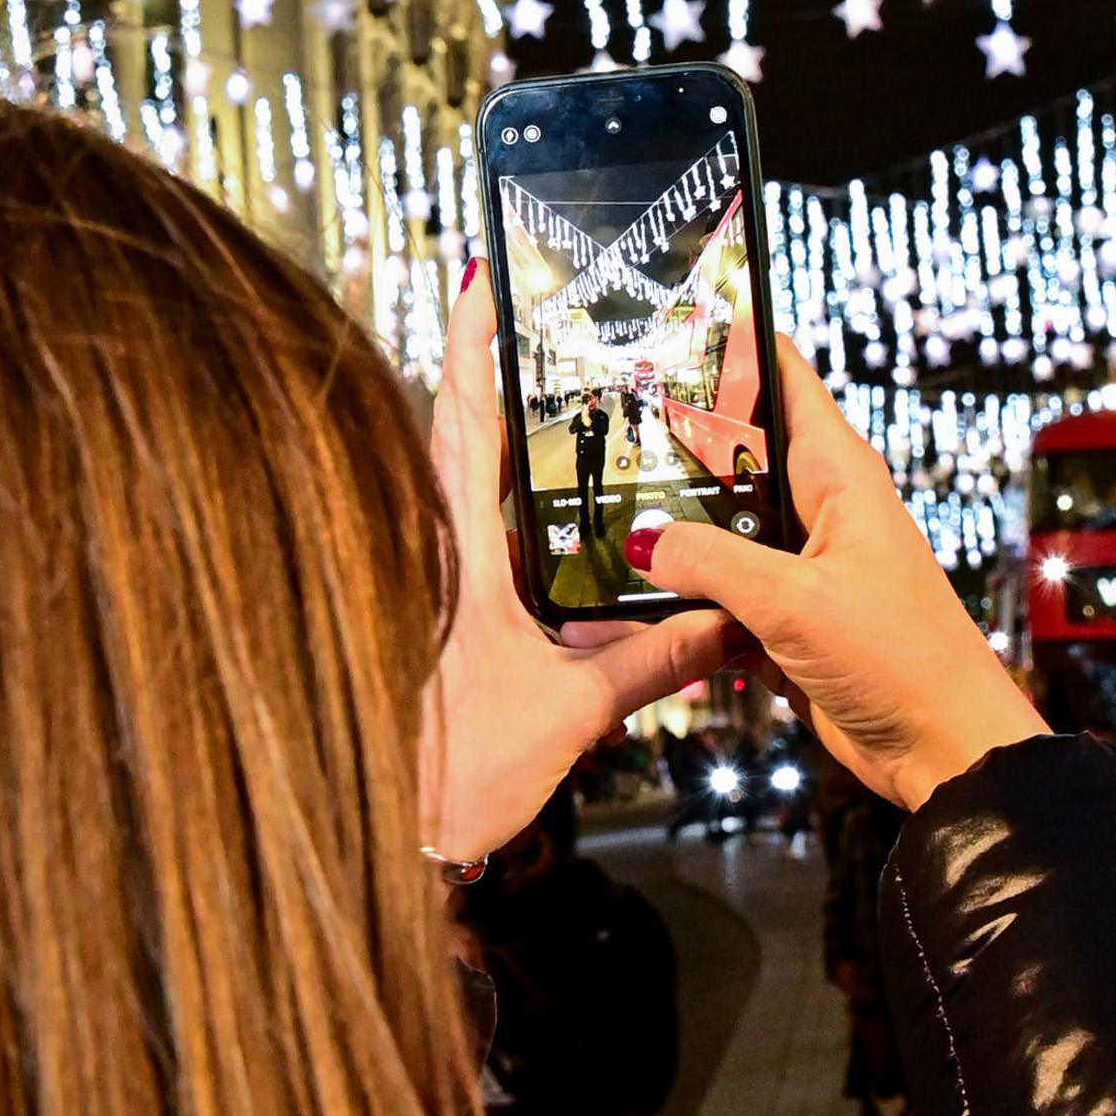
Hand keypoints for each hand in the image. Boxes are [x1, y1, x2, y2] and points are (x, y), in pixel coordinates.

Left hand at [423, 273, 733, 865]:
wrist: (390, 840)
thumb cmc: (454, 773)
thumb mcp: (568, 712)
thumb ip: (650, 661)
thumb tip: (725, 622)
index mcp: (451, 551)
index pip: (460, 418)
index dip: (471, 342)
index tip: (486, 275)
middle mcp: (428, 551)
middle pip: (455, 433)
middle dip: (492, 371)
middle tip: (542, 318)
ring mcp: (423, 581)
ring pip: (457, 485)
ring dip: (497, 438)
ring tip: (556, 395)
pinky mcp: (427, 617)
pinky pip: (466, 539)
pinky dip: (501, 508)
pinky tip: (543, 509)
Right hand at [643, 342, 1047, 811]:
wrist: (943, 749)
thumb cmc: (897, 656)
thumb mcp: (793, 601)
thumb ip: (713, 562)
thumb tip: (643, 539)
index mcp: (837, 476)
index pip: (783, 381)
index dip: (733, 347)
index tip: (669, 321)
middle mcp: (817, 511)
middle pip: (734, 458)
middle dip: (673, 447)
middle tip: (596, 425)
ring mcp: (798, 570)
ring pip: (718, 535)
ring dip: (669, 537)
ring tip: (588, 514)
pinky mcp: (785, 625)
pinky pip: (719, 601)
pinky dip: (681, 606)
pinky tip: (621, 604)